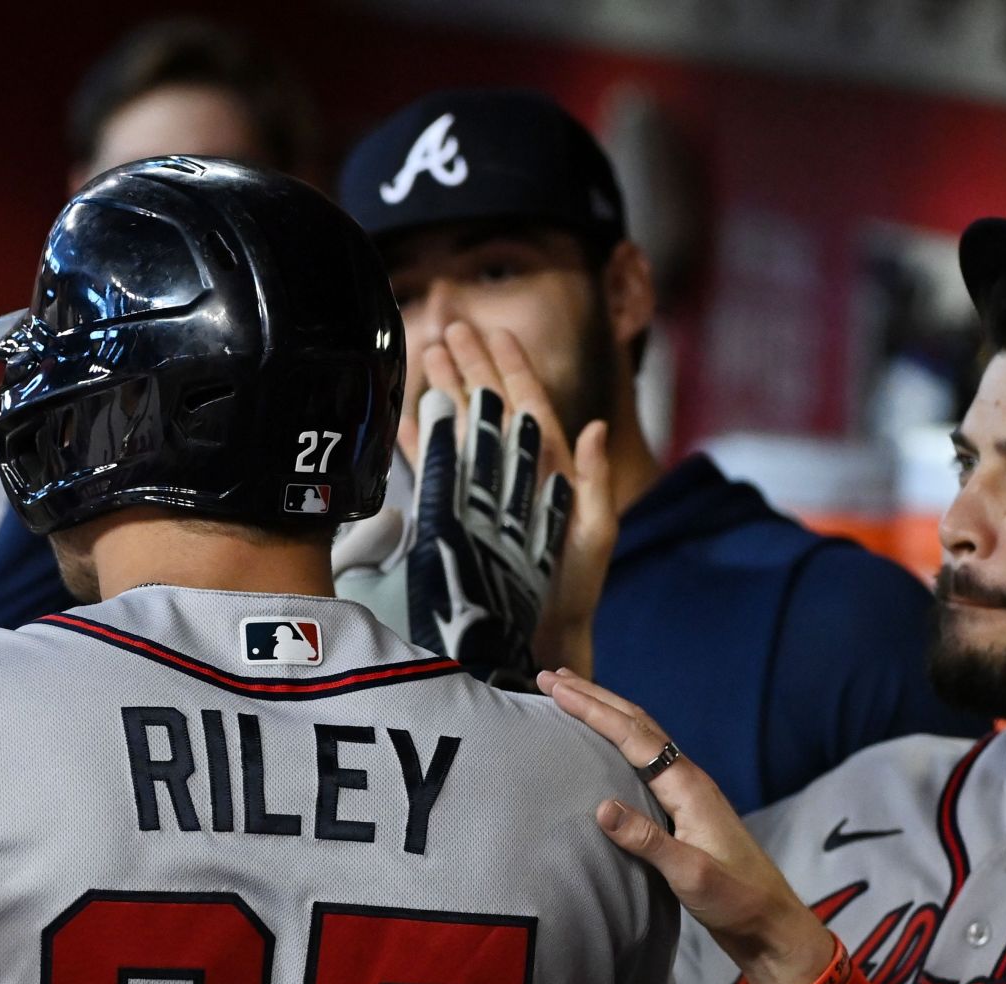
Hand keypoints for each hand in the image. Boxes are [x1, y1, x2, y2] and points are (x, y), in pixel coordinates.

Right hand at [419, 322, 614, 677]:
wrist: (543, 630)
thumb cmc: (577, 586)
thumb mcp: (596, 529)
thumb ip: (595, 478)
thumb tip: (594, 425)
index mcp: (549, 466)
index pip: (528, 404)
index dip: (512, 367)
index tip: (496, 333)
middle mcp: (513, 471)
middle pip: (490, 406)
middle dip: (471, 366)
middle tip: (450, 330)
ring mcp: (484, 488)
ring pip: (462, 429)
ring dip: (444, 392)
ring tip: (425, 356)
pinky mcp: (460, 512)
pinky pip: (438, 469)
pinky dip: (423, 443)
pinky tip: (409, 420)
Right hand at [537, 667, 835, 983]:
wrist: (770, 922)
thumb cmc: (735, 901)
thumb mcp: (691, 876)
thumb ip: (647, 841)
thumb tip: (600, 807)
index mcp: (687, 786)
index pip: (632, 735)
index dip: (591, 709)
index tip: (555, 689)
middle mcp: (687, 778)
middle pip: (636, 723)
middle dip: (593, 697)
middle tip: (551, 676)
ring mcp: (686, 790)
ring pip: (640, 735)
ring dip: (604, 711)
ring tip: (569, 695)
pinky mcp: (682, 806)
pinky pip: (644, 755)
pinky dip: (616, 735)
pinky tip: (604, 740)